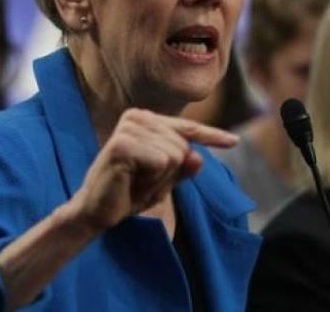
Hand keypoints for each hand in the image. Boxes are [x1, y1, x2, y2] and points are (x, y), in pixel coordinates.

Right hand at [71, 108, 237, 231]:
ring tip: (134, 181)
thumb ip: (183, 168)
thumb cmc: (128, 194)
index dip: (212, 136)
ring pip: (175, 155)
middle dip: (169, 173)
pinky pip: (162, 162)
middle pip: (184, 146)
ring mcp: (129, 127)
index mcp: (147, 120)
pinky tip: (130, 181)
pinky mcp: (123, 143)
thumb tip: (197, 157)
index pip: (187, 128)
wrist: (96, 213)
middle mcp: (138, 116)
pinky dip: (151, 179)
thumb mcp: (163, 181)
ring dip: (159, 178)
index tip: (234, 142)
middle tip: (141, 181)